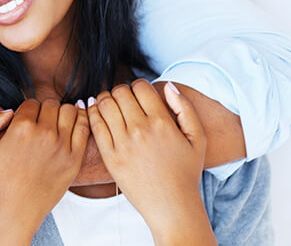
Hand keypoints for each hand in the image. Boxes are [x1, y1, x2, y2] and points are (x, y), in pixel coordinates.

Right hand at [0, 99, 88, 242]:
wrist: (11, 213)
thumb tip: (9, 112)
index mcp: (21, 128)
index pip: (31, 102)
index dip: (26, 110)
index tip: (23, 122)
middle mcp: (44, 134)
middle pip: (52, 104)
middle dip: (44, 110)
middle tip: (38, 125)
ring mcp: (63, 147)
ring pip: (71, 111)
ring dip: (62, 114)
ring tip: (54, 126)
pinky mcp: (74, 160)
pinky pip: (84, 129)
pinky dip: (80, 122)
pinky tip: (71, 127)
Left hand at [87, 80, 214, 244]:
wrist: (171, 205)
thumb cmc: (186, 172)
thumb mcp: (197, 138)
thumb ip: (185, 108)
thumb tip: (168, 85)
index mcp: (162, 123)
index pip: (140, 86)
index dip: (138, 85)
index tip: (139, 94)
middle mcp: (140, 130)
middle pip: (119, 92)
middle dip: (121, 91)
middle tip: (123, 100)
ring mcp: (123, 143)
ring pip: (103, 104)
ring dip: (105, 100)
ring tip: (111, 106)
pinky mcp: (109, 156)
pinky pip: (95, 124)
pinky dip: (93, 114)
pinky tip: (99, 114)